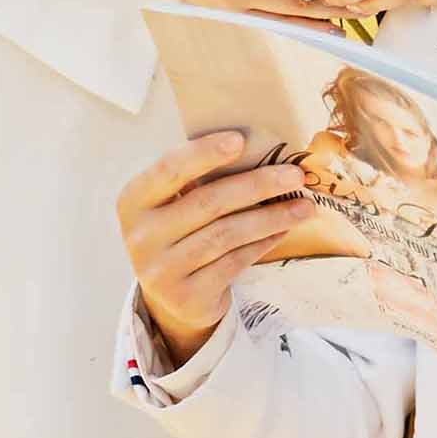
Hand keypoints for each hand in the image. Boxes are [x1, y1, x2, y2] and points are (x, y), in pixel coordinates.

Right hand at [120, 129, 314, 363]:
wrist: (170, 297)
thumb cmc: (179, 234)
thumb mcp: (172, 206)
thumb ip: (196, 181)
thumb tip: (258, 150)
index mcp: (132, 202)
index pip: (169, 170)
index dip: (203, 153)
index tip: (240, 140)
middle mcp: (140, 236)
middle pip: (208, 202)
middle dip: (258, 185)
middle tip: (295, 176)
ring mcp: (161, 270)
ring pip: (226, 234)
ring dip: (271, 217)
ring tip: (304, 207)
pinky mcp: (186, 296)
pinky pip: (234, 262)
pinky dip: (263, 243)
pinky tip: (283, 230)